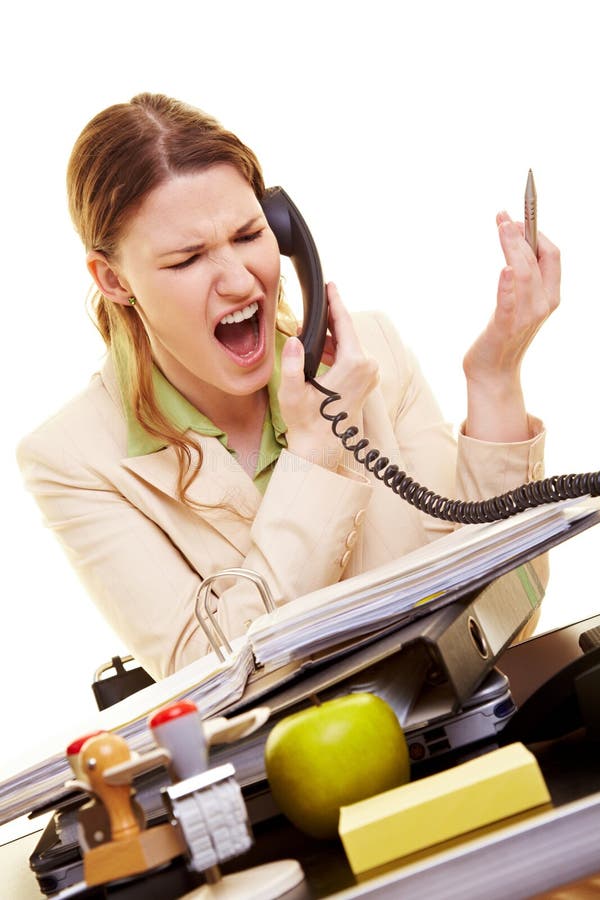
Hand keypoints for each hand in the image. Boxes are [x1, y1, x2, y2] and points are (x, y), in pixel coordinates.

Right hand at [278, 283, 378, 469]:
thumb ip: (292, 365)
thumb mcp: (292, 393)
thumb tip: (295, 340)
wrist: (321, 446)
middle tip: (315, 305)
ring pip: (350, 343)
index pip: (345, 323)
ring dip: (332, 335)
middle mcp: (368, 366)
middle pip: (348, 331)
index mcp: (354, 364)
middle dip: (330, 319)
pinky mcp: (368, 381)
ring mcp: (371, 374)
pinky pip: (353, 354)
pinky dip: (338, 348)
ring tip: (312, 330)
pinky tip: (321, 350)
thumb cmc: (306, 422)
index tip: (330, 284)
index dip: (336, 301)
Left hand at [462, 212, 560, 441]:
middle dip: (521, 235)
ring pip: (524, 274)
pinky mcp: (504, 328)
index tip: (518, 218)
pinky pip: (508, 303)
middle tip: (504, 216)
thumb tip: (514, 241)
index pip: (552, 255)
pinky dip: (507, 285)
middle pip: (537, 260)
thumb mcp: (520, 302)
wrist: (492, 372)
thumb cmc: (503, 333)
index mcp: (550, 296)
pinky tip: (505, 269)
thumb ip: (522, 276)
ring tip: (502, 228)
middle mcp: (543, 305)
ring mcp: (525, 317)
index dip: (537, 233)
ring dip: (512, 248)